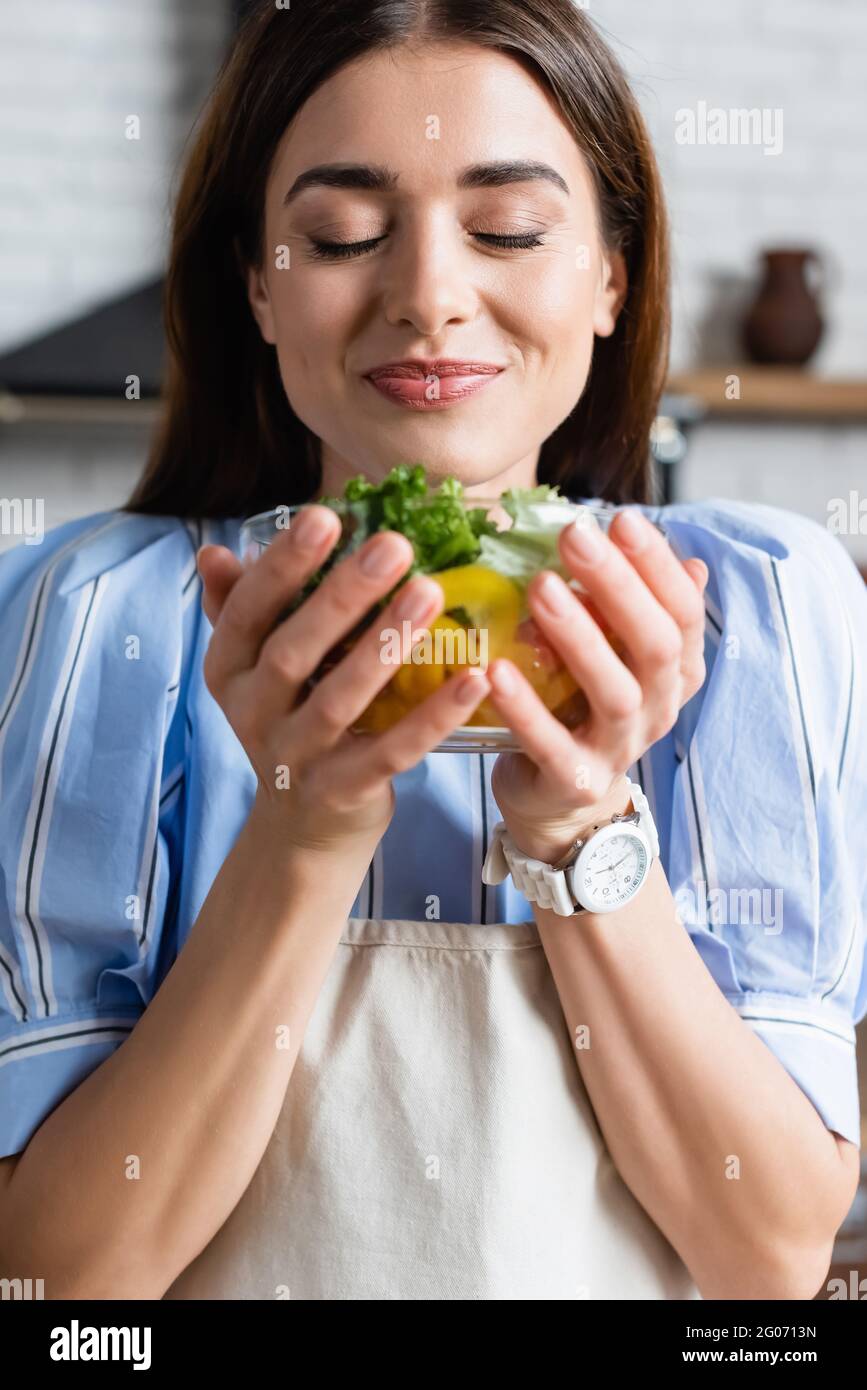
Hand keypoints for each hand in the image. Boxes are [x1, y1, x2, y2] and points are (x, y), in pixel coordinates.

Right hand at [196, 506, 489, 853]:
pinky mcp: (343, 792)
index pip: (248, 610)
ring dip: (386, 643)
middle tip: (394, 544)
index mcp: (230, 670)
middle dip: (342, 595)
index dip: (282, 565)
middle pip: (293, 650)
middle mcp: (253, 714)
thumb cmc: (291, 722)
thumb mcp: (256, 670)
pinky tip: (473, 677)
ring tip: (432, 592)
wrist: (302, 828)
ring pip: (341, 698)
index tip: (326, 515)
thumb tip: (215, 550)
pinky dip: (432, 717)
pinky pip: (391, 751)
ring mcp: (296, 757)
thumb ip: (240, 609)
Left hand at [485, 508, 707, 860]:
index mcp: (675, 670)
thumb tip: (665, 545)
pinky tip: (495, 668)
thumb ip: (630, 604)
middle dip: (618, 585)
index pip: (683, 610)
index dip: (657, 565)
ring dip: (579, 636)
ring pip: (614, 691)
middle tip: (574, 534)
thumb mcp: (613, 652)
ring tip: (540, 587)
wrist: (559, 798)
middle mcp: (658, 707)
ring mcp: (620, 748)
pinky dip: (525, 706)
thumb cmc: (582, 705)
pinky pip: (552, 743)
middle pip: (654, 643)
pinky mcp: (575, 780)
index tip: (621, 518)